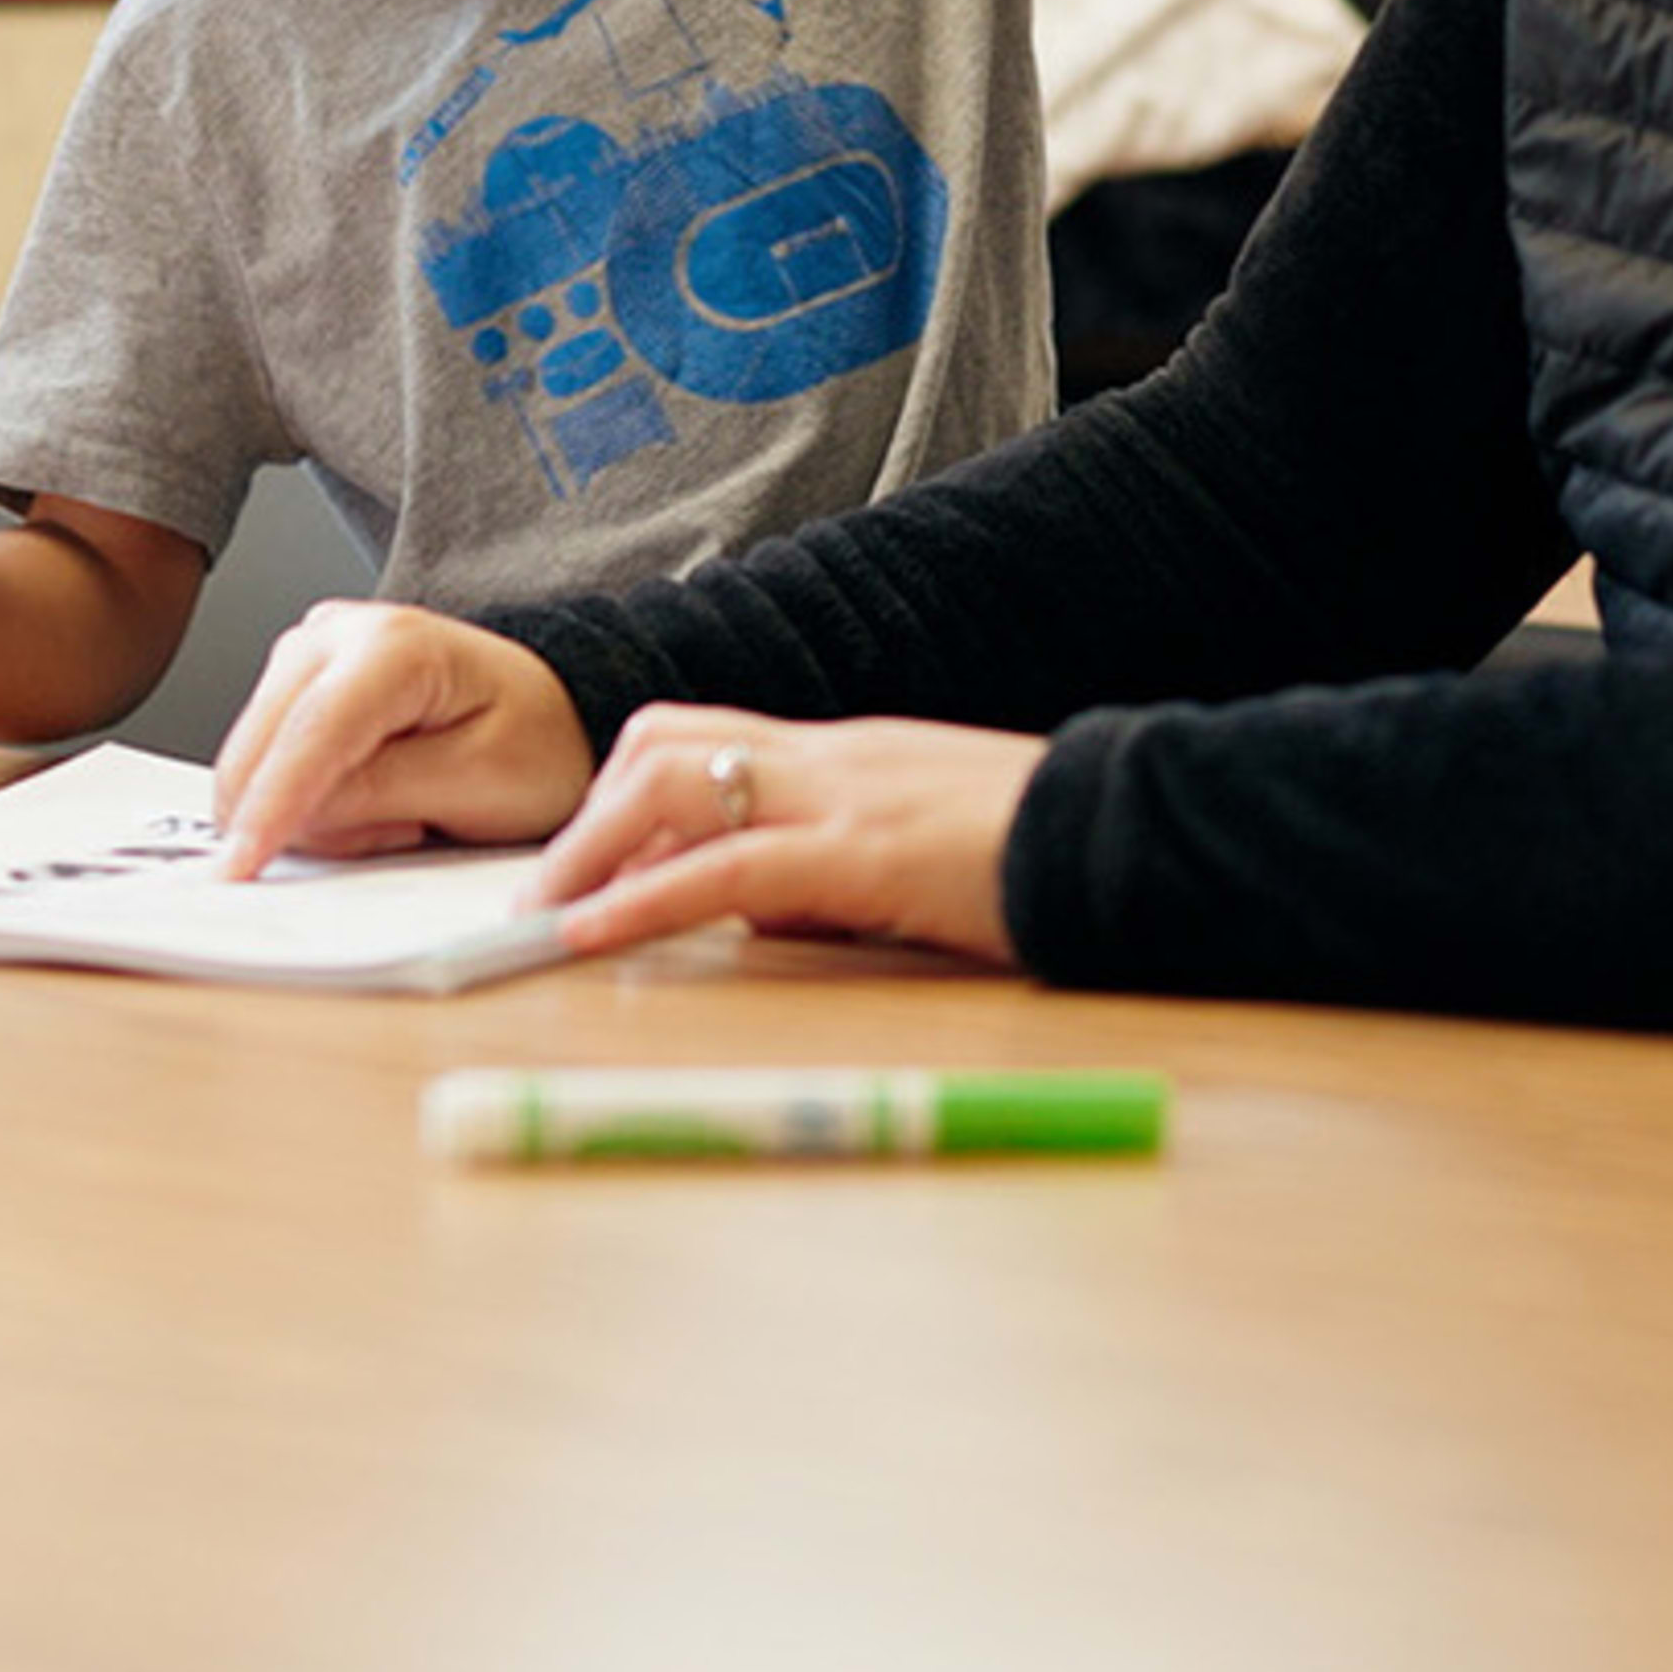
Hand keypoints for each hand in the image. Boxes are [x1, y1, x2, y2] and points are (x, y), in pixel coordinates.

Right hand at [210, 601, 597, 873]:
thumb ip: (383, 794)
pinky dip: (307, 798)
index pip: (311, 732)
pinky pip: (268, 760)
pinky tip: (370, 793)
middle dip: (305, 814)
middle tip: (404, 828)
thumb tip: (296, 814)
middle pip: (263, 743)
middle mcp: (337, 631)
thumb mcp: (479, 783)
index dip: (272, 804)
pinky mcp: (296, 682)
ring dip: (313, 810)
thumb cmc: (534, 743)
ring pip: (256, 757)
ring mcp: (310, 651)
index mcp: (395, 643)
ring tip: (401, 806)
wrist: (549, 715)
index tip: (240, 865)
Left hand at [525, 707, 1047, 964]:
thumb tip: (756, 916)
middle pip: (663, 742)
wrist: (1130, 834)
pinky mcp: (867, 856)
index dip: (624, 792)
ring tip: (542, 915)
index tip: (580, 857)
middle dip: (588, 813)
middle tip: (542, 890)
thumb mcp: (920, 852)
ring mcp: (845, 796)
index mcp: (843, 753)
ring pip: (673, 785)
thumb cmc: (1037, 853)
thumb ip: (834, 870)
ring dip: (592, 851)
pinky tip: (595, 933)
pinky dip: (645, 899)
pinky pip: (728, 869)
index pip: (701, 738)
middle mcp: (829, 756)